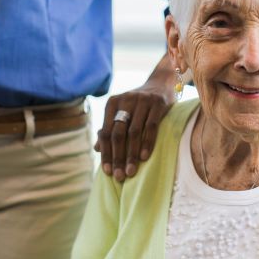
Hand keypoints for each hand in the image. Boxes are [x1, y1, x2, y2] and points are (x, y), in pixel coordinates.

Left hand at [96, 54, 175, 180]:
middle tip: (119, 176)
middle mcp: (125, 100)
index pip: (106, 132)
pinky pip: (151, 126)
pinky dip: (147, 143)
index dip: (106, 153)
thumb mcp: (123, 112)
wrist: (161, 82)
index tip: (107, 172)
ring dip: (132, 154)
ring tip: (131, 171)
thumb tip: (97, 149)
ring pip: (134, 132)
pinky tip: (145, 158)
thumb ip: (110, 128)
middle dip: (117, 157)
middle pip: (118, 134)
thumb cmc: (139, 103)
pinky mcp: (158, 103)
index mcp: (113, 103)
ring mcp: (142, 101)